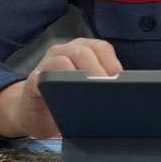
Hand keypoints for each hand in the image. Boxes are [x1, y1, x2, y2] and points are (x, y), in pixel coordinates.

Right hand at [0, 38, 122, 138]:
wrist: (35, 114)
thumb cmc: (67, 99)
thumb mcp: (89, 89)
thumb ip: (104, 84)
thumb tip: (127, 92)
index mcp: (83, 49)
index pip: (101, 47)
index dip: (112, 62)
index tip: (119, 80)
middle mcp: (64, 51)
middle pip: (83, 52)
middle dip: (98, 71)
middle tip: (107, 90)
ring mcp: (46, 63)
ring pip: (63, 60)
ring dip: (79, 76)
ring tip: (91, 93)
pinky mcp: (33, 80)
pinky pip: (44, 77)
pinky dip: (57, 84)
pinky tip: (67, 97)